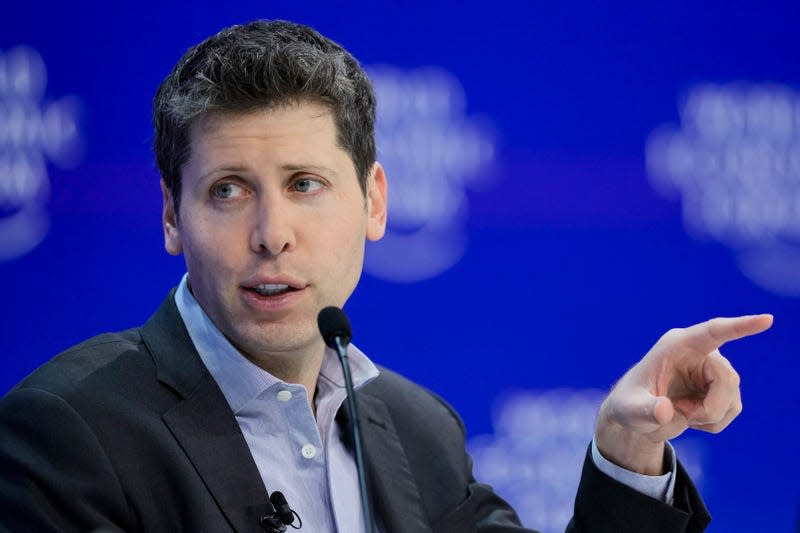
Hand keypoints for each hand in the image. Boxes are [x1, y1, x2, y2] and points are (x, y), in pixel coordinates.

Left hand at [594, 314, 772, 474]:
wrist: (636, 417)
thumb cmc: (628, 406)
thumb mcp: (629, 411)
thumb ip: (644, 410)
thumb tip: (663, 411)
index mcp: (676, 345)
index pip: (713, 332)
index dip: (740, 326)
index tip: (766, 320)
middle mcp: (699, 352)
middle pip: (726, 378)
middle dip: (710, 406)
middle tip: (684, 416)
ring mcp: (712, 370)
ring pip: (732, 397)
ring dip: (709, 416)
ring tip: (680, 413)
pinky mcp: (720, 388)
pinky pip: (733, 409)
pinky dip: (714, 422)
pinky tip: (691, 417)